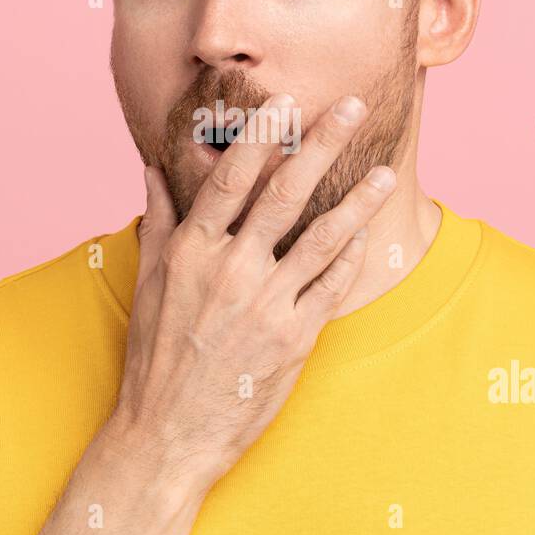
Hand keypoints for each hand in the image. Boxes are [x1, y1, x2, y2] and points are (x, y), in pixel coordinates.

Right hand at [109, 91, 397, 494]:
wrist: (168, 432)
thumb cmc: (154, 354)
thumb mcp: (150, 281)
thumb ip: (160, 218)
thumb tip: (155, 164)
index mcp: (191, 251)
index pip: (230, 179)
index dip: (260, 137)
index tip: (285, 103)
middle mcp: (230, 271)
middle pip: (283, 194)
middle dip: (321, 145)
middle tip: (351, 107)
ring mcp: (265, 305)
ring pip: (321, 238)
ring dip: (357, 201)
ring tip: (384, 173)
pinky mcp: (294, 339)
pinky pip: (331, 287)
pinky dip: (351, 257)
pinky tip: (367, 234)